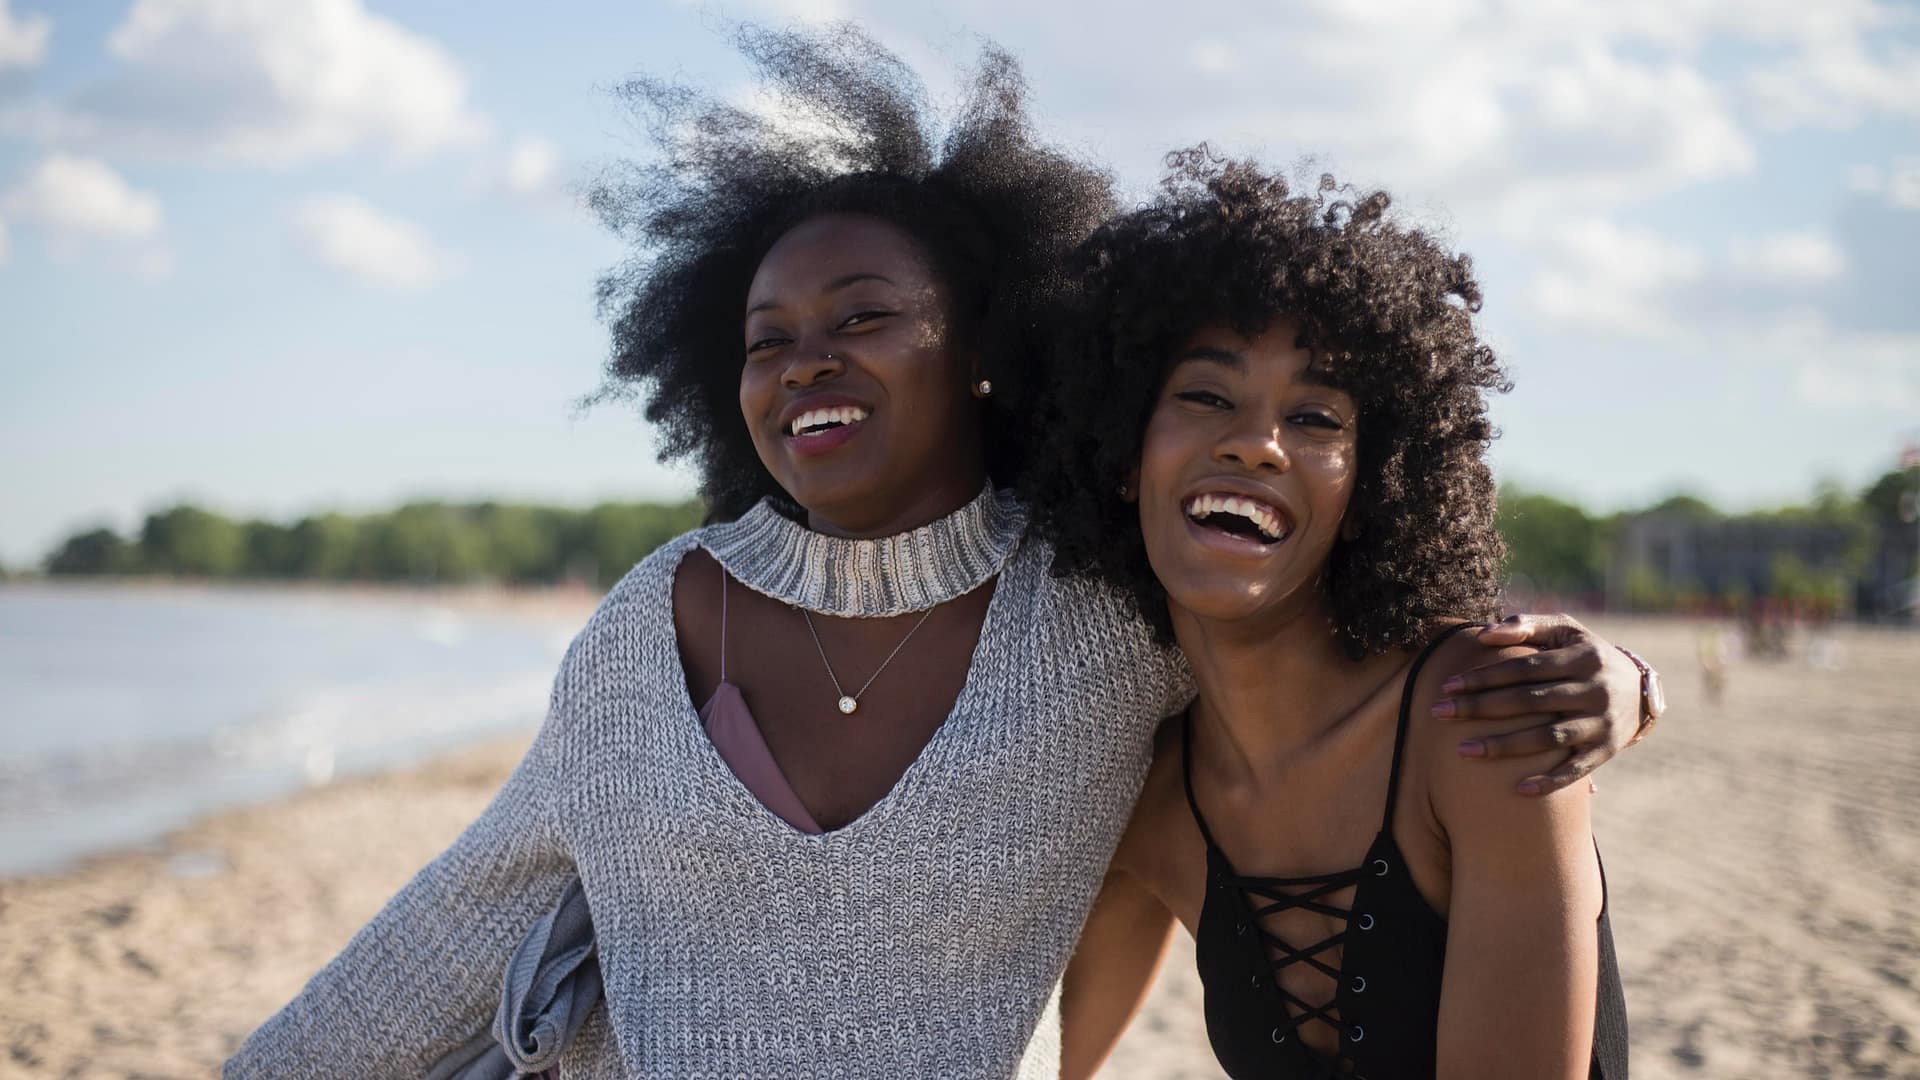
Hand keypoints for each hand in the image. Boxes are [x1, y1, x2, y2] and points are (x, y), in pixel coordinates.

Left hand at [1436, 614, 1644, 795]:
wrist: (1641, 689)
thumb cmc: (1586, 654)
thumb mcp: (1565, 630)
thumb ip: (1525, 625)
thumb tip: (1483, 634)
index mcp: (1581, 658)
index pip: (1524, 668)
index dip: (1485, 676)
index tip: (1448, 686)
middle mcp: (1593, 690)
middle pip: (1529, 702)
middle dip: (1481, 708)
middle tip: (1438, 713)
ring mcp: (1601, 724)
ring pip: (1548, 738)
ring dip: (1504, 746)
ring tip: (1463, 751)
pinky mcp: (1606, 751)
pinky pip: (1576, 771)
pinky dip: (1550, 781)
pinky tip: (1518, 790)